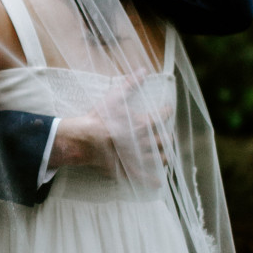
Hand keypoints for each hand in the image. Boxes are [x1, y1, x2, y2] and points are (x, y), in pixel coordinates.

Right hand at [50, 76, 173, 177]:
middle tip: (167, 135)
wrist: (84, 140)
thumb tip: (143, 70)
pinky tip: (158, 182)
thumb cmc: (100, 118)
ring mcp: (138, 156)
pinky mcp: (129, 169)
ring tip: (164, 154)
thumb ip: (131, 83)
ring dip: (164, 156)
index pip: (162, 116)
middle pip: (165, 139)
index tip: (168, 109)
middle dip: (168, 136)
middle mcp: (145, 141)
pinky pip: (144, 177)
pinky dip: (152, 180)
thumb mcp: (115, 96)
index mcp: (143, 123)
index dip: (167, 111)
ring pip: (160, 158)